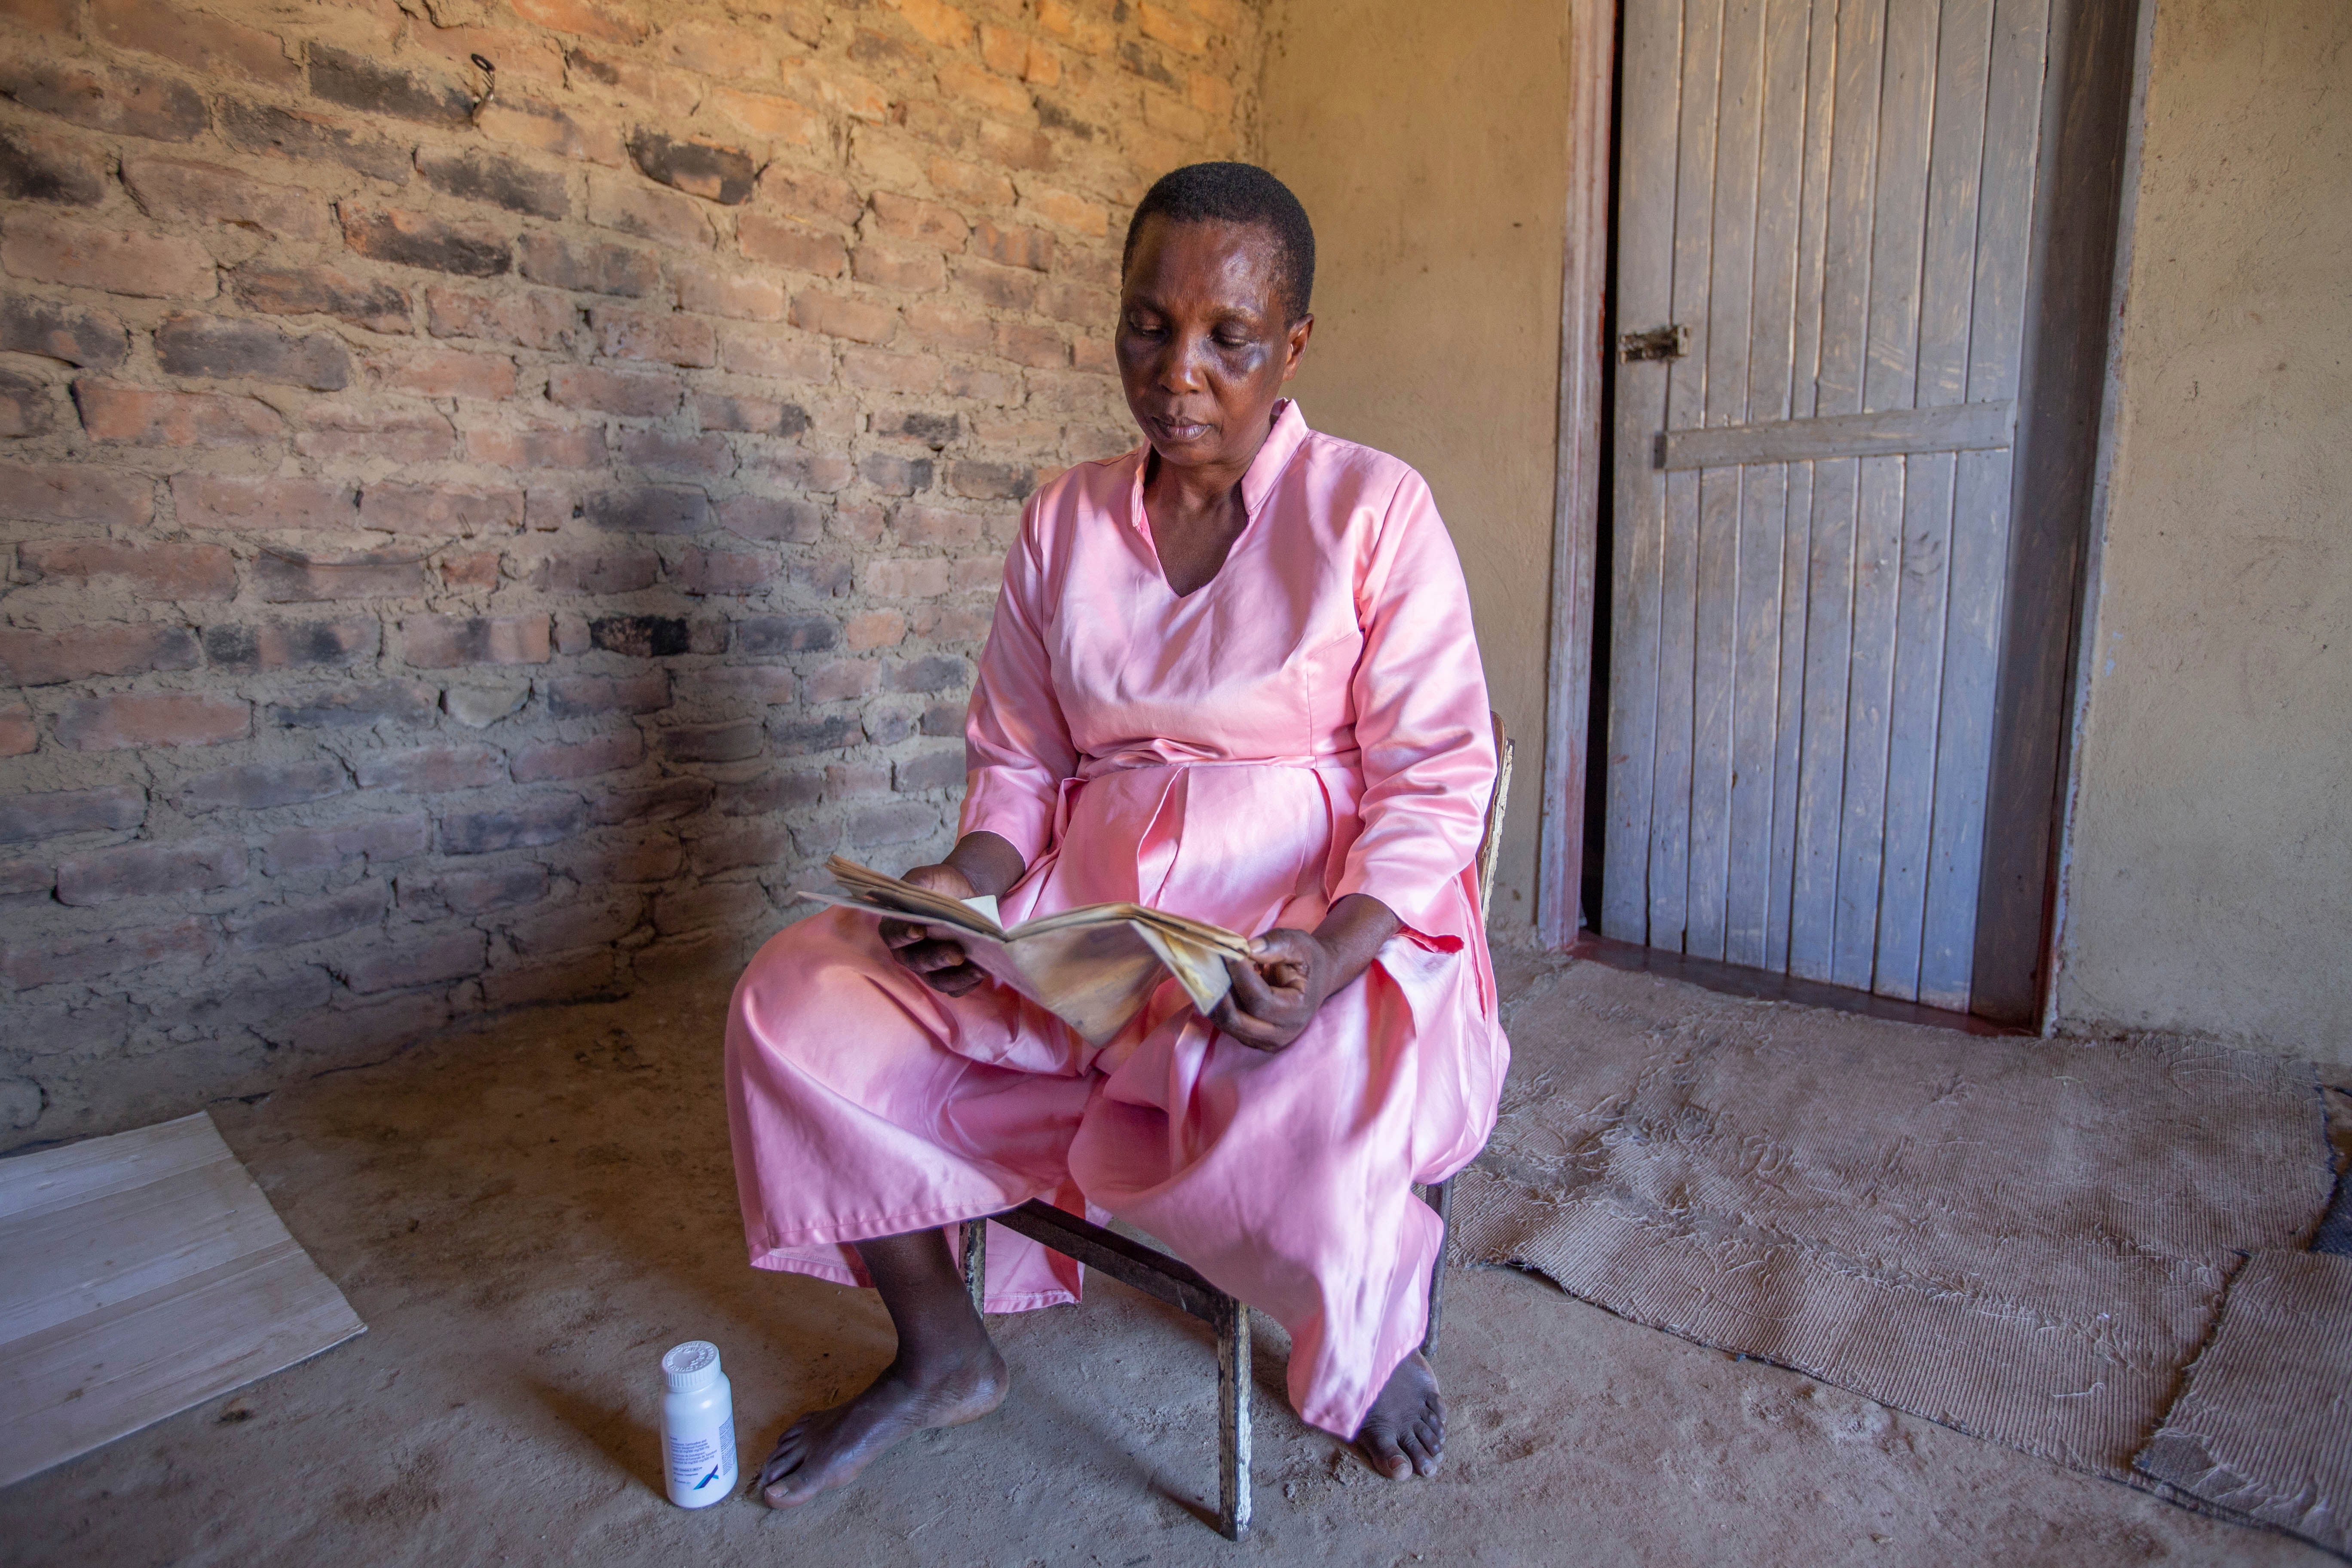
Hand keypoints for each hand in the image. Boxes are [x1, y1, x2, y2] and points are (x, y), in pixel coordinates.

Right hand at [880, 862, 988, 996]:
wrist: (966, 893)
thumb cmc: (941, 886)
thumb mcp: (928, 878)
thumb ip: (916, 883)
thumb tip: (908, 891)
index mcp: (896, 928)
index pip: (894, 935)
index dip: (904, 934)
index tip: (920, 930)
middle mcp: (909, 953)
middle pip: (917, 962)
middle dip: (937, 958)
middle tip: (956, 953)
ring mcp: (929, 969)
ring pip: (938, 981)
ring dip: (956, 978)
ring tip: (976, 968)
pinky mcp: (950, 977)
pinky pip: (957, 988)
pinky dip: (969, 983)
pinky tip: (983, 972)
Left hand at [1209, 927, 1334, 1050]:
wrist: (1315, 979)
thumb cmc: (1307, 961)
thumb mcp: (1300, 944)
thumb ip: (1278, 944)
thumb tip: (1249, 948)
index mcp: (1298, 1011)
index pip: (1260, 1000)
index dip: (1240, 976)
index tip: (1227, 952)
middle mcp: (1281, 1033)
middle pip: (1237, 1019)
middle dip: (1219, 990)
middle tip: (1210, 962)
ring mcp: (1264, 1039)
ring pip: (1227, 1024)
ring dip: (1213, 997)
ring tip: (1207, 969)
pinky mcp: (1251, 1038)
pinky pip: (1226, 1023)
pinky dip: (1215, 1003)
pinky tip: (1211, 981)